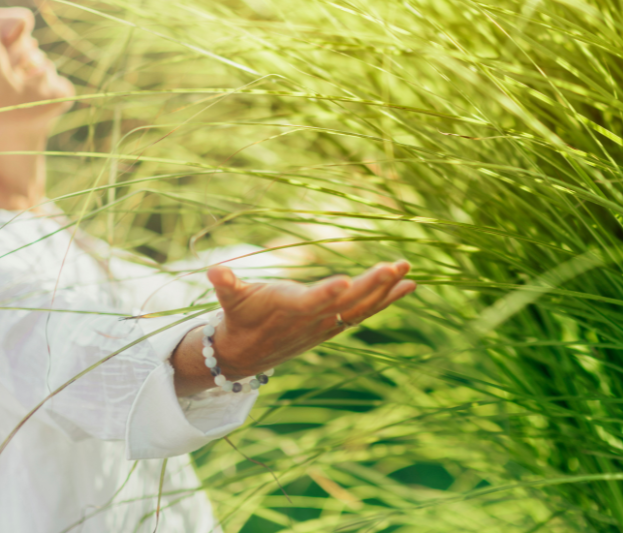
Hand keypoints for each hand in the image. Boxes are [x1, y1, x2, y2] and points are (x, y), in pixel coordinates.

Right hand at [206, 260, 414, 378]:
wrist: (248, 355)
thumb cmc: (239, 317)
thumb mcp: (230, 300)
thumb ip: (226, 285)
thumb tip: (214, 271)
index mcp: (286, 308)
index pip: (309, 301)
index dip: (325, 294)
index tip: (345, 282)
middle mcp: (311, 319)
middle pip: (345, 303)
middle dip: (371, 285)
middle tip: (395, 267)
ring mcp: (326, 325)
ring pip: (360, 307)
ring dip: (385, 289)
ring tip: (408, 271)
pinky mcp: (334, 326)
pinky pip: (364, 311)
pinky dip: (386, 299)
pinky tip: (408, 285)